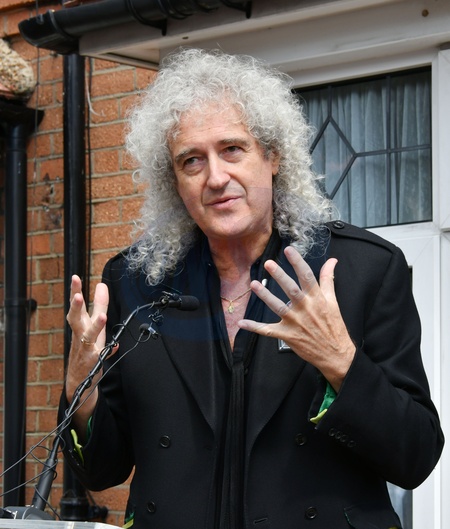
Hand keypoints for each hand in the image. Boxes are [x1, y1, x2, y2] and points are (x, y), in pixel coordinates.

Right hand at [65, 275, 109, 434]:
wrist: (79, 380)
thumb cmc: (87, 348)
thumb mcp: (95, 324)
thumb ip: (99, 305)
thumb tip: (102, 285)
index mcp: (81, 324)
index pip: (79, 305)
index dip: (76, 291)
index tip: (75, 277)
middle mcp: (80, 334)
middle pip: (76, 318)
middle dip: (76, 306)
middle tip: (76, 295)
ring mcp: (84, 348)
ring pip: (87, 335)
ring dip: (95, 326)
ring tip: (102, 317)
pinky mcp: (91, 361)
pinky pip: (98, 354)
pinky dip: (104, 350)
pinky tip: (111, 347)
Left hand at [238, 246, 354, 391]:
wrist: (335, 354)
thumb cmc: (334, 326)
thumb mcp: (333, 301)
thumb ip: (328, 279)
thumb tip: (332, 260)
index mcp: (317, 299)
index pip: (307, 276)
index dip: (297, 262)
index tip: (289, 250)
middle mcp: (305, 308)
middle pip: (291, 289)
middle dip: (279, 276)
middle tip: (268, 264)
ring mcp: (295, 322)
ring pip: (277, 307)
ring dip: (265, 296)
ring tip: (253, 284)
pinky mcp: (287, 335)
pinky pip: (268, 330)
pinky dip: (254, 327)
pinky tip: (242, 323)